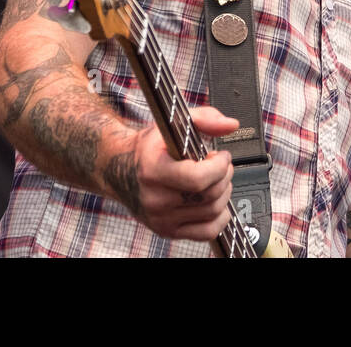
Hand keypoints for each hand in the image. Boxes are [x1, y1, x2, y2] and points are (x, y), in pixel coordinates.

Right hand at [113, 107, 239, 242]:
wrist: (119, 169)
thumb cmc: (148, 148)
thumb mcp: (172, 124)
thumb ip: (205, 118)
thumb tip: (231, 125)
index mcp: (153, 171)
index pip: (197, 179)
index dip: (219, 166)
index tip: (222, 155)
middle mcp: (155, 199)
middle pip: (208, 195)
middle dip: (224, 176)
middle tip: (221, 165)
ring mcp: (161, 219)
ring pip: (211, 212)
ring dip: (224, 193)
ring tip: (216, 180)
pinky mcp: (167, 231)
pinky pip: (206, 232)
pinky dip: (220, 218)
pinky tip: (217, 202)